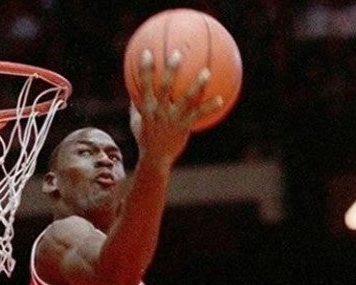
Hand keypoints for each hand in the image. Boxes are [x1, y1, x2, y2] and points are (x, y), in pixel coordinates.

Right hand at [131, 49, 223, 166]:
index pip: (143, 86)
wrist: (155, 160)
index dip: (144, 69)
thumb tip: (134, 91)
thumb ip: (136, 106)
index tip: (146, 52)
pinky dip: (210, 106)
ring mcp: (172, 119)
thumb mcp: (136, 122)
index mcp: (146, 108)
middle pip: (164, 87)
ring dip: (196, 85)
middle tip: (177, 53)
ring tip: (206, 72)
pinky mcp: (184, 127)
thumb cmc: (145, 139)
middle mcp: (159, 111)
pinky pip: (199, 114)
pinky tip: (221, 99)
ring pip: (186, 99)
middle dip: (170, 70)